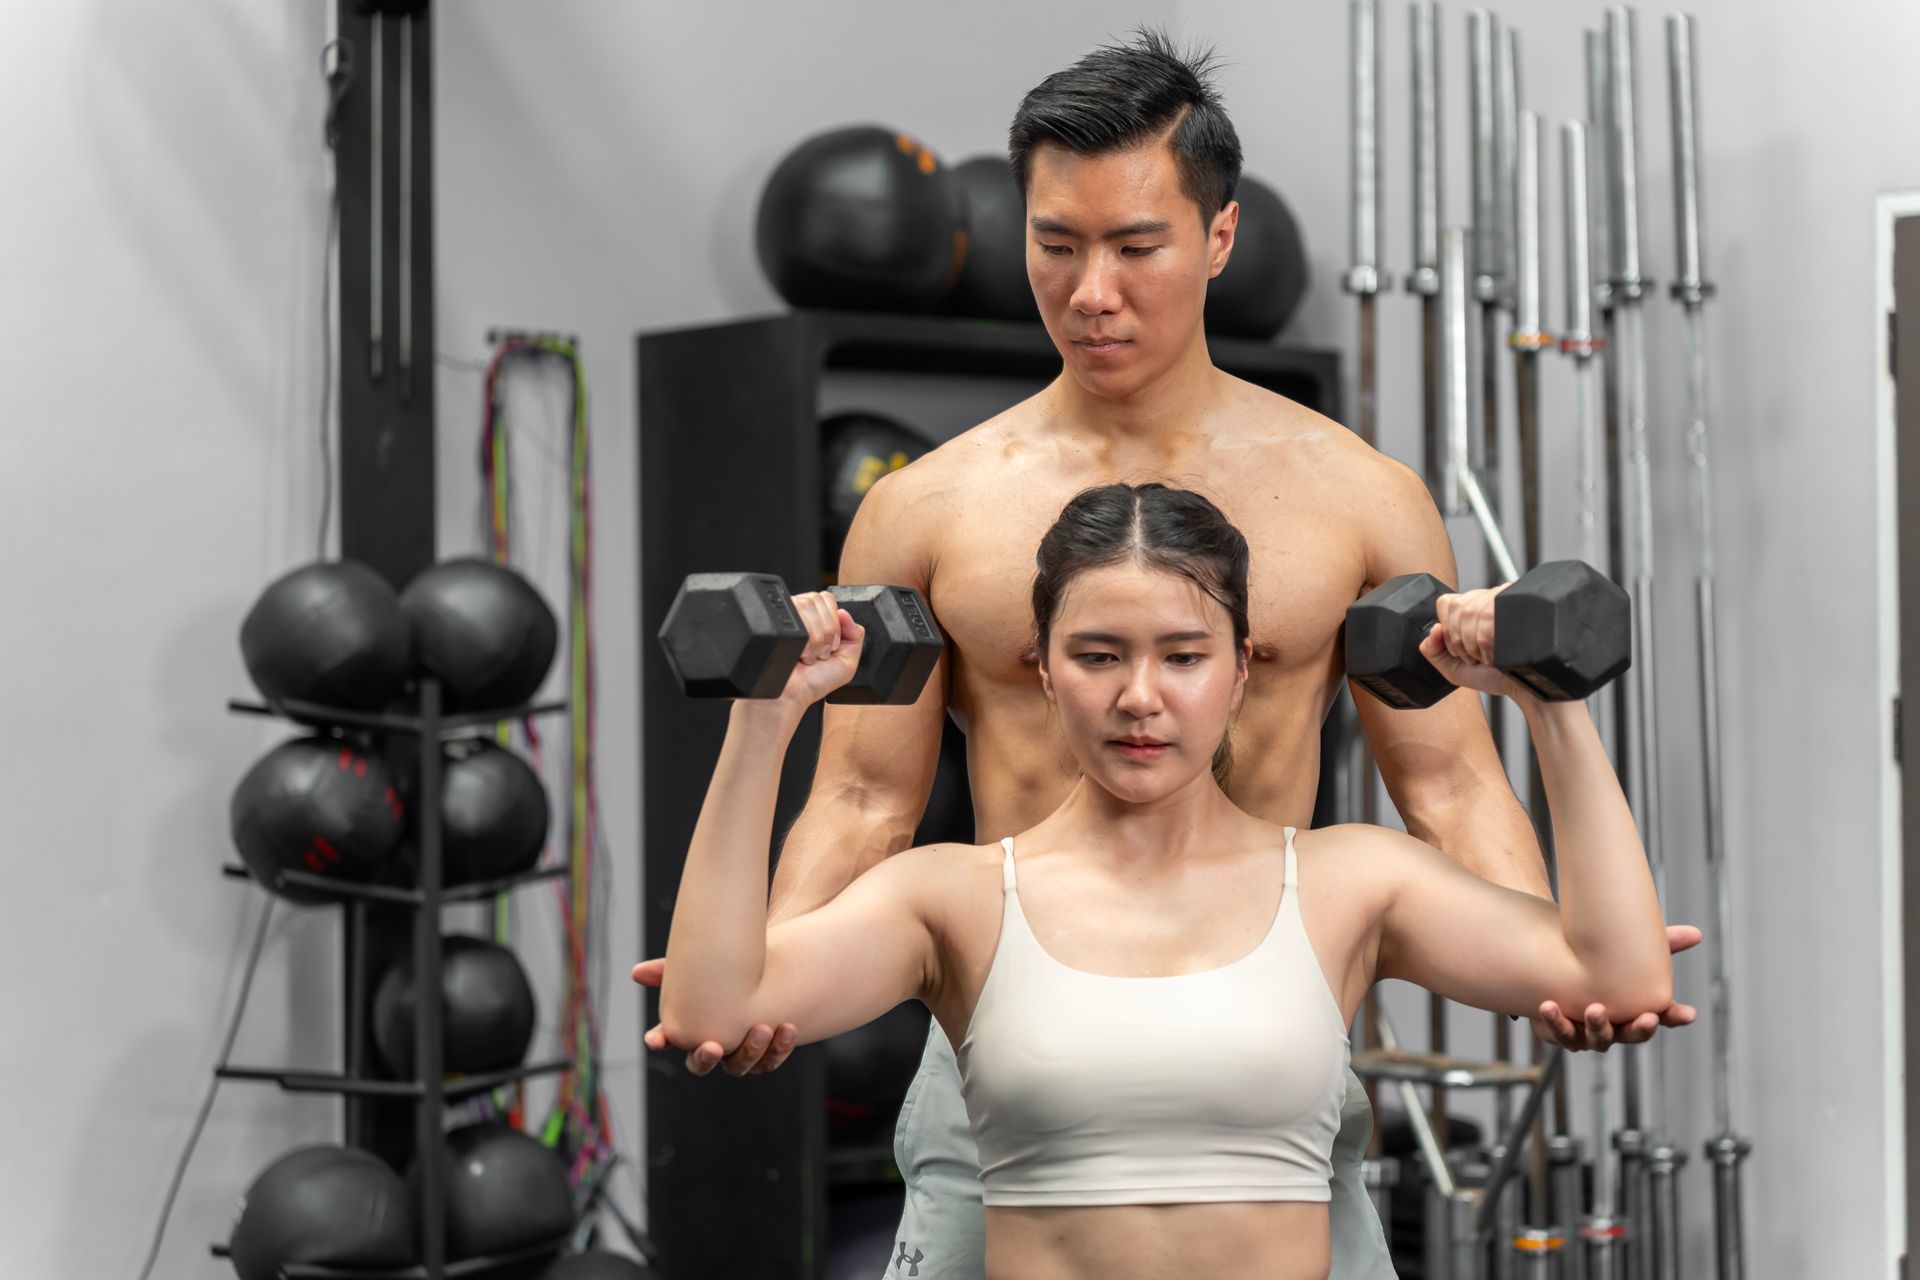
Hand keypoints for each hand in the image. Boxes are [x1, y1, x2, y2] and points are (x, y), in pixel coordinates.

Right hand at [631, 957, 798, 1076]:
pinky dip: (780, 1047)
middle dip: (705, 1058)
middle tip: (714, 1046)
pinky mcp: (768, 1053)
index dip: (661, 1040)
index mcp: (693, 1027)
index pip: (669, 1039)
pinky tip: (787, 1028)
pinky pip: (772, 1059)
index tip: (655, 1039)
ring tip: (762, 1027)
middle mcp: (715, 1046)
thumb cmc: (731, 968)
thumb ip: (671, 970)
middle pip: (701, 1064)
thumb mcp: (705, 966)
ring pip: (741, 1065)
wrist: (770, 968)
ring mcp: (741, 1053)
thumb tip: (637, 972)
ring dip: (751, 1051)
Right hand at [777, 592, 863, 709]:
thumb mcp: (847, 660)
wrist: (792, 694)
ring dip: (817, 639)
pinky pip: (800, 614)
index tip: (833, 645)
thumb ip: (856, 634)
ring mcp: (788, 617)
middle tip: (821, 652)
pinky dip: (808, 639)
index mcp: (817, 621)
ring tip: (810, 655)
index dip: (835, 623)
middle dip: (828, 632)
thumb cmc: (814, 682)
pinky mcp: (778, 620)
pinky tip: (802, 653)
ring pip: (812, 607)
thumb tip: (844, 613)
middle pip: (822, 601)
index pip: (830, 601)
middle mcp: (801, 617)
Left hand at [1419, 585, 1528, 701]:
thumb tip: (1432, 630)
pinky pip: (1489, 617)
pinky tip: (1496, 653)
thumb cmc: (1497, 676)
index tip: (1458, 649)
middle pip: (1457, 607)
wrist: (1527, 686)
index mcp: (1473, 609)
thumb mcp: (1454, 668)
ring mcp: (1504, 600)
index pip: (1447, 602)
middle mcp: (1489, 600)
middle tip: (1474, 656)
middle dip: (1459, 640)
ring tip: (1487, 656)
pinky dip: (1487, 643)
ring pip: (1471, 612)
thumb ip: (1433, 652)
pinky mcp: (1517, 605)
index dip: (1448, 628)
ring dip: (1474, 644)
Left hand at [1530, 925, 1701, 1050]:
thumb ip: (1659, 943)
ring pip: (1597, 1039)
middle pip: (1633, 1035)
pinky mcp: (1560, 1032)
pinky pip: (1559, 1034)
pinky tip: (1549, 1005)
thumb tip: (1695, 933)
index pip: (1663, 1016)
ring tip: (1595, 1010)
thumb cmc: (1597, 960)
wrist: (1552, 962)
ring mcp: (1588, 1033)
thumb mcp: (1626, 950)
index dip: (1675, 1017)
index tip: (1689, 1013)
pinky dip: (1555, 1022)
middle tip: (1646, 1018)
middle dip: (1640, 1028)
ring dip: (1597, 1027)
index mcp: (1635, 1009)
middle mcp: (1615, 1027)